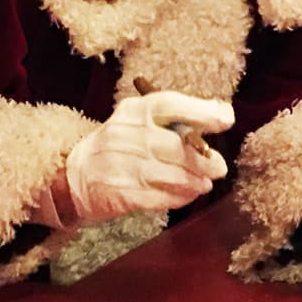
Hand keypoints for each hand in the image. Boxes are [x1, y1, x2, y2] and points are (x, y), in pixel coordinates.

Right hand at [65, 90, 233, 222]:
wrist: (76, 175)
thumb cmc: (119, 144)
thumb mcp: (139, 121)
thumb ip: (176, 118)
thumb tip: (222, 112)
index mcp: (134, 110)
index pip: (169, 105)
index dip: (201, 111)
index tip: (225, 119)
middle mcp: (127, 134)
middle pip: (176, 146)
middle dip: (204, 159)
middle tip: (218, 166)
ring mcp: (123, 164)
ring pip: (172, 174)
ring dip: (196, 181)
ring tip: (204, 183)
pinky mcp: (122, 192)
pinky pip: (161, 197)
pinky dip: (180, 196)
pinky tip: (188, 194)